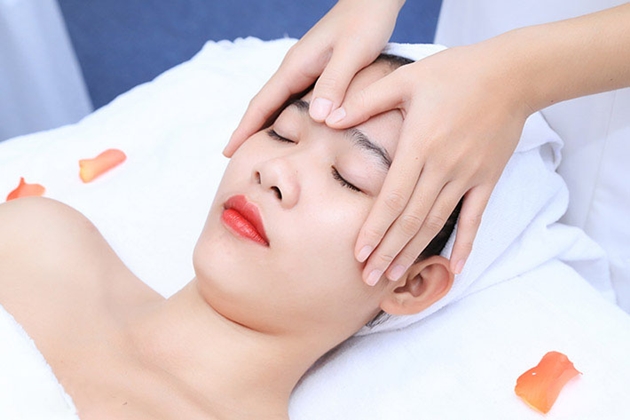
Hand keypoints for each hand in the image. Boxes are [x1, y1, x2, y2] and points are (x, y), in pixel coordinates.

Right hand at [223, 0, 403, 156]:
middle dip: (247, 131)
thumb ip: (334, 83)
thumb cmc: (366, 23)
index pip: (262, 103)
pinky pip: (293, 99)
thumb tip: (317, 118)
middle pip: (264, 105)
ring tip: (256, 150)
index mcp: (296, 66)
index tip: (228, 152)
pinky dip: (284, 117)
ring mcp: (305, 69)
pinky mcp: (317, 71)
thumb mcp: (352, 53)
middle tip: (235, 158)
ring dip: (264, 125)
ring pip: (278, 103)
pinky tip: (289, 130)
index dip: (244, 129)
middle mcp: (295, 68)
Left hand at [326, 42, 531, 283]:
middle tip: (369, 278)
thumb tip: (328, 117)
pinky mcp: (487, 180)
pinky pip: (475, 218)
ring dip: (414, 252)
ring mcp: (468, 177)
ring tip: (394, 276)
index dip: (375, 229)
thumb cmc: (455, 73)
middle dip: (388, 251)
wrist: (511, 74)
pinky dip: (466, 245)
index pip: (393, 198)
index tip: (359, 254)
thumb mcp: (406, 78)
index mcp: (420, 145)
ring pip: (437, 224)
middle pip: (411, 220)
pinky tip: (455, 268)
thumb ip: (366, 101)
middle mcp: (443, 167)